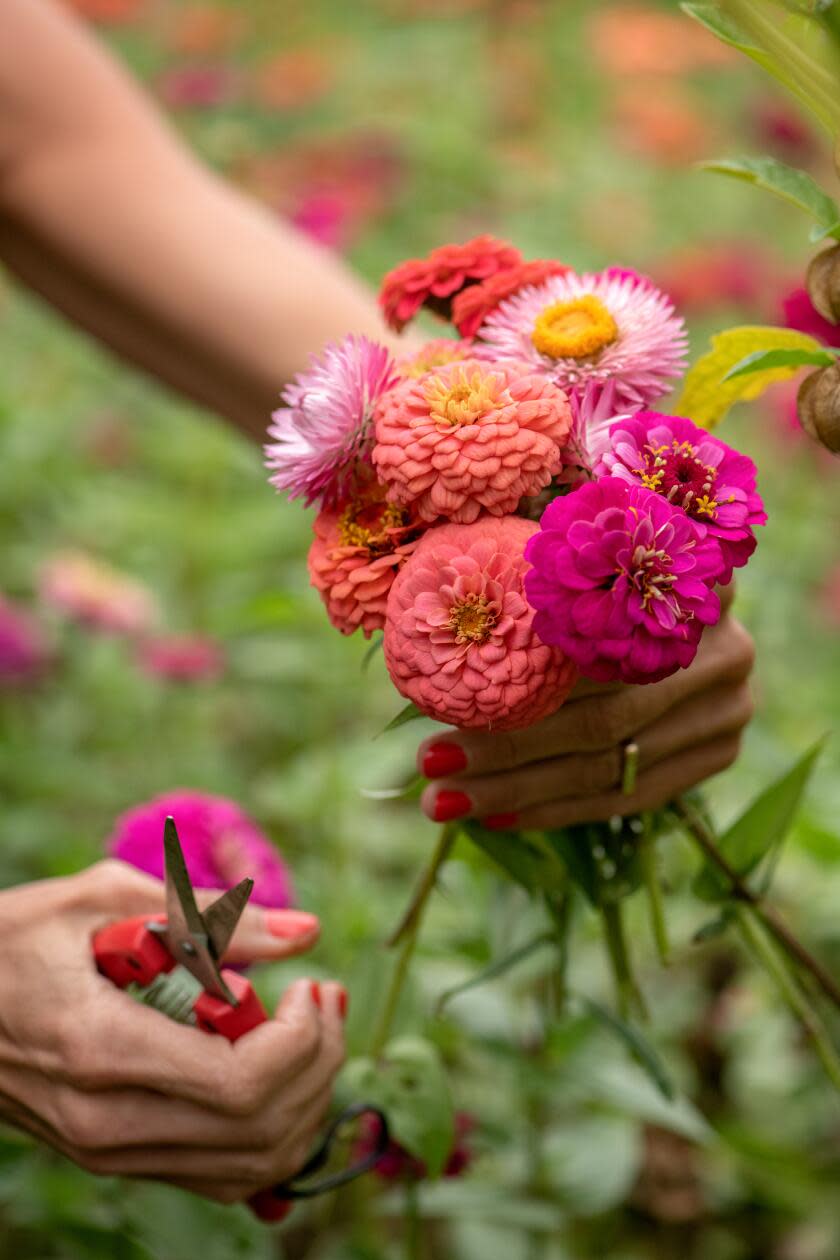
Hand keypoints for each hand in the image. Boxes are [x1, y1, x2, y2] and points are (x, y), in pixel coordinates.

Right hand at [0, 860, 345, 1203]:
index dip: (301, 1040)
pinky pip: (223, 1173)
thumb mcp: (101, 897)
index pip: (239, 1084)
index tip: (309, 984)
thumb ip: (210, 916)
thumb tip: (307, 931)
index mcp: (101, 1048)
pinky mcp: (114, 1157)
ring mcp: (109, 1150)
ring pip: (252, 1164)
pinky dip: (273, 1130)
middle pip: (259, 1128)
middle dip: (319, 1061)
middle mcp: (107, 1120)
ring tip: (312, 1026)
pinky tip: (279, 1068)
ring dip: (305, 1097)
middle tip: (325, 996)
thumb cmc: (13, 938)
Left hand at [416, 591, 753, 829]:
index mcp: (689, 578)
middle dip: (507, 747)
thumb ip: (538, 581)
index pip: (598, 637)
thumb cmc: (608, 581)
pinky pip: (629, 796)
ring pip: (609, 765)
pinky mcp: (721, 753)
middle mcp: (726, 646)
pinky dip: (558, 809)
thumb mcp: (582, 562)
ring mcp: (731, 707)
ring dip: (518, 790)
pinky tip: (497, 817)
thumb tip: (436, 611)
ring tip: (445, 800)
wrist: (696, 622)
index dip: (520, 667)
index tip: (445, 694)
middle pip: (602, 715)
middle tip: (430, 762)